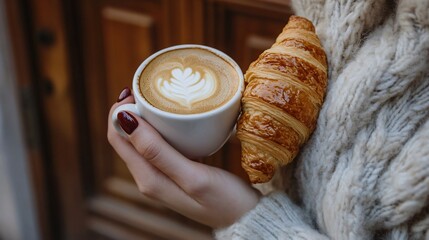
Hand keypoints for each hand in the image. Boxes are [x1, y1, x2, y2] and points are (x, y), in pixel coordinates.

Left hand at [107, 89, 259, 227]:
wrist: (246, 219)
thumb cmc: (224, 200)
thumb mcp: (192, 176)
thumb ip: (157, 152)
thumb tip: (125, 120)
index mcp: (148, 178)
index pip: (117, 137)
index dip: (120, 111)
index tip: (137, 92)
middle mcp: (149, 177)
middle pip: (126, 137)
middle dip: (130, 110)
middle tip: (148, 90)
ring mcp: (162, 175)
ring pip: (142, 140)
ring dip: (145, 118)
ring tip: (159, 98)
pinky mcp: (176, 172)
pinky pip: (159, 146)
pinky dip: (162, 128)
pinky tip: (176, 119)